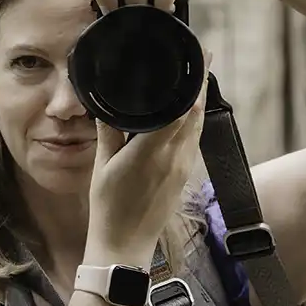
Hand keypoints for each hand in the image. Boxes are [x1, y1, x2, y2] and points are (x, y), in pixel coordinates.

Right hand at [86, 51, 211, 258]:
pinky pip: (194, 142)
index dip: (193, 82)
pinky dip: (194, 123)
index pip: (182, 109)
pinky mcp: (184, 178)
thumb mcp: (102, 166)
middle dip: (200, 85)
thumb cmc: (109, 209)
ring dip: (199, 103)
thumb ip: (108, 132)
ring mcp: (183, 169)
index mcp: (153, 151)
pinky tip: (188, 115)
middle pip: (196, 114)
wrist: (125, 247)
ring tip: (197, 79)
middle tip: (203, 58)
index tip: (198, 59)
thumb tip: (107, 105)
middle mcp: (175, 158)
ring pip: (198, 128)